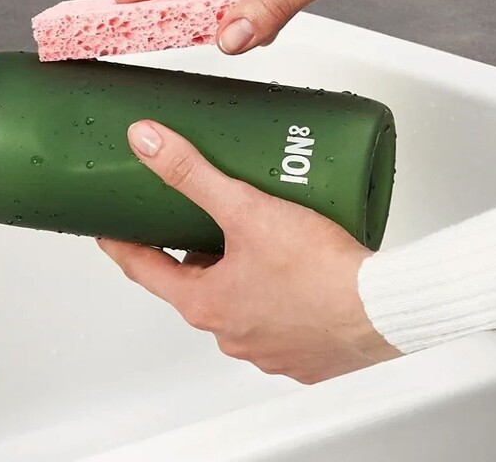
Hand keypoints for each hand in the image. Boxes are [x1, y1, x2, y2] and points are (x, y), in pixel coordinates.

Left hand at [99, 121, 399, 382]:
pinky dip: (275, 291)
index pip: (145, 270)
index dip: (124, 245)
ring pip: (238, 301)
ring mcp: (270, 348)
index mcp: (207, 304)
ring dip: (237, 270)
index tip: (110, 231)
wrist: (385, 309)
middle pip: (194, 284)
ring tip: (251, 233)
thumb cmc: (321, 272)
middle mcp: (233, 334)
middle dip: (191, 249)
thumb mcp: (245, 207)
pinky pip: (277, 317)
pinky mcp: (306, 353)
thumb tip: (148, 143)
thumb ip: (192, 172)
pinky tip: (292, 266)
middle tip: (193, 217)